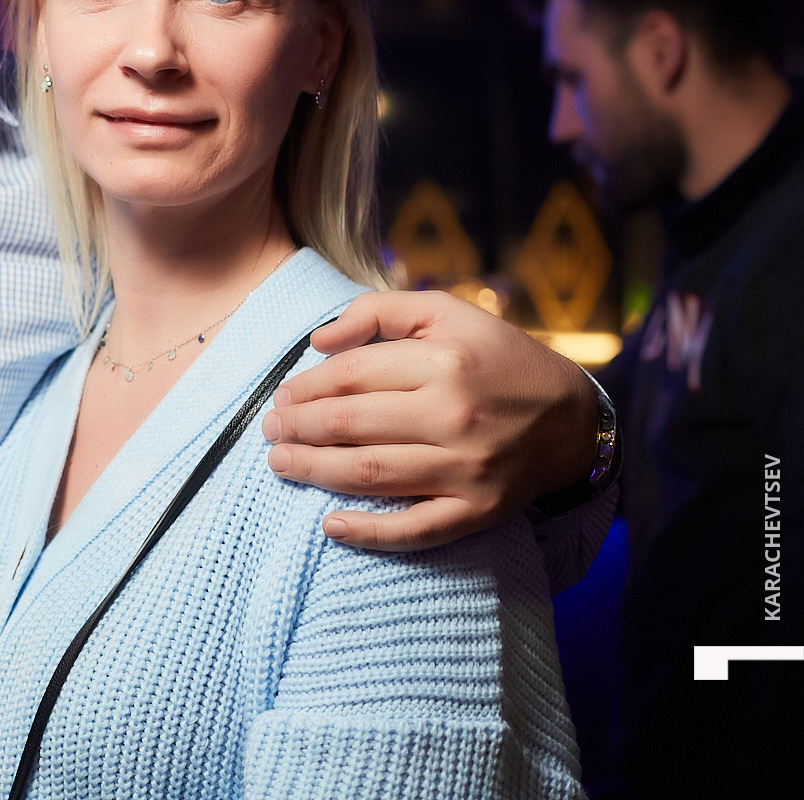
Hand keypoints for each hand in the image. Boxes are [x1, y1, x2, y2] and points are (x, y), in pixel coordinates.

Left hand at [259, 290, 597, 551]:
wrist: (574, 420)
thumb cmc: (498, 359)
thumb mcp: (448, 312)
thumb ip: (380, 311)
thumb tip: (318, 340)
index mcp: (444, 361)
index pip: (351, 376)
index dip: (306, 387)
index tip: (281, 397)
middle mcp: (454, 415)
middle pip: (352, 424)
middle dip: (299, 428)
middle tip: (270, 431)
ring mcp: (467, 468)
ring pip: (371, 474)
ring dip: (315, 472)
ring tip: (280, 464)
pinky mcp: (479, 511)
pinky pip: (416, 529)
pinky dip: (370, 533)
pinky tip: (330, 526)